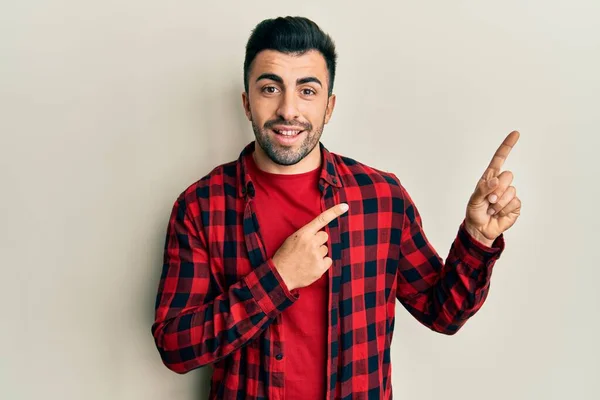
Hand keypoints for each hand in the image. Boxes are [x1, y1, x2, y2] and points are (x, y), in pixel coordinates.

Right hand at [272, 203, 348, 290]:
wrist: (280, 275)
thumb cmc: (285, 256)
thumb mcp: (291, 239)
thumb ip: (306, 234)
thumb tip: (319, 232)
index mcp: (303, 234)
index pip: (321, 220)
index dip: (334, 212)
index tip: (345, 206)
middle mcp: (311, 243)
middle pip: (325, 236)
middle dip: (319, 241)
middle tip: (308, 249)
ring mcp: (316, 256)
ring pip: (325, 249)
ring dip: (319, 253)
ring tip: (307, 259)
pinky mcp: (320, 268)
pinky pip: (328, 260)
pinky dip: (322, 264)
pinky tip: (311, 266)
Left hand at [465, 131, 521, 246]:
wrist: (480, 228)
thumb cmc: (475, 212)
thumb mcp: (474, 200)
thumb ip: (483, 189)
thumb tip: (495, 180)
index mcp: (490, 178)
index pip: (499, 159)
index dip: (507, 146)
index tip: (515, 134)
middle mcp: (501, 183)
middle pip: (508, 175)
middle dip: (497, 189)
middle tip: (488, 200)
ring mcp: (509, 194)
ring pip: (511, 191)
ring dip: (498, 203)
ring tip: (491, 208)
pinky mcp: (515, 205)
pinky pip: (515, 202)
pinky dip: (504, 209)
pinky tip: (498, 213)